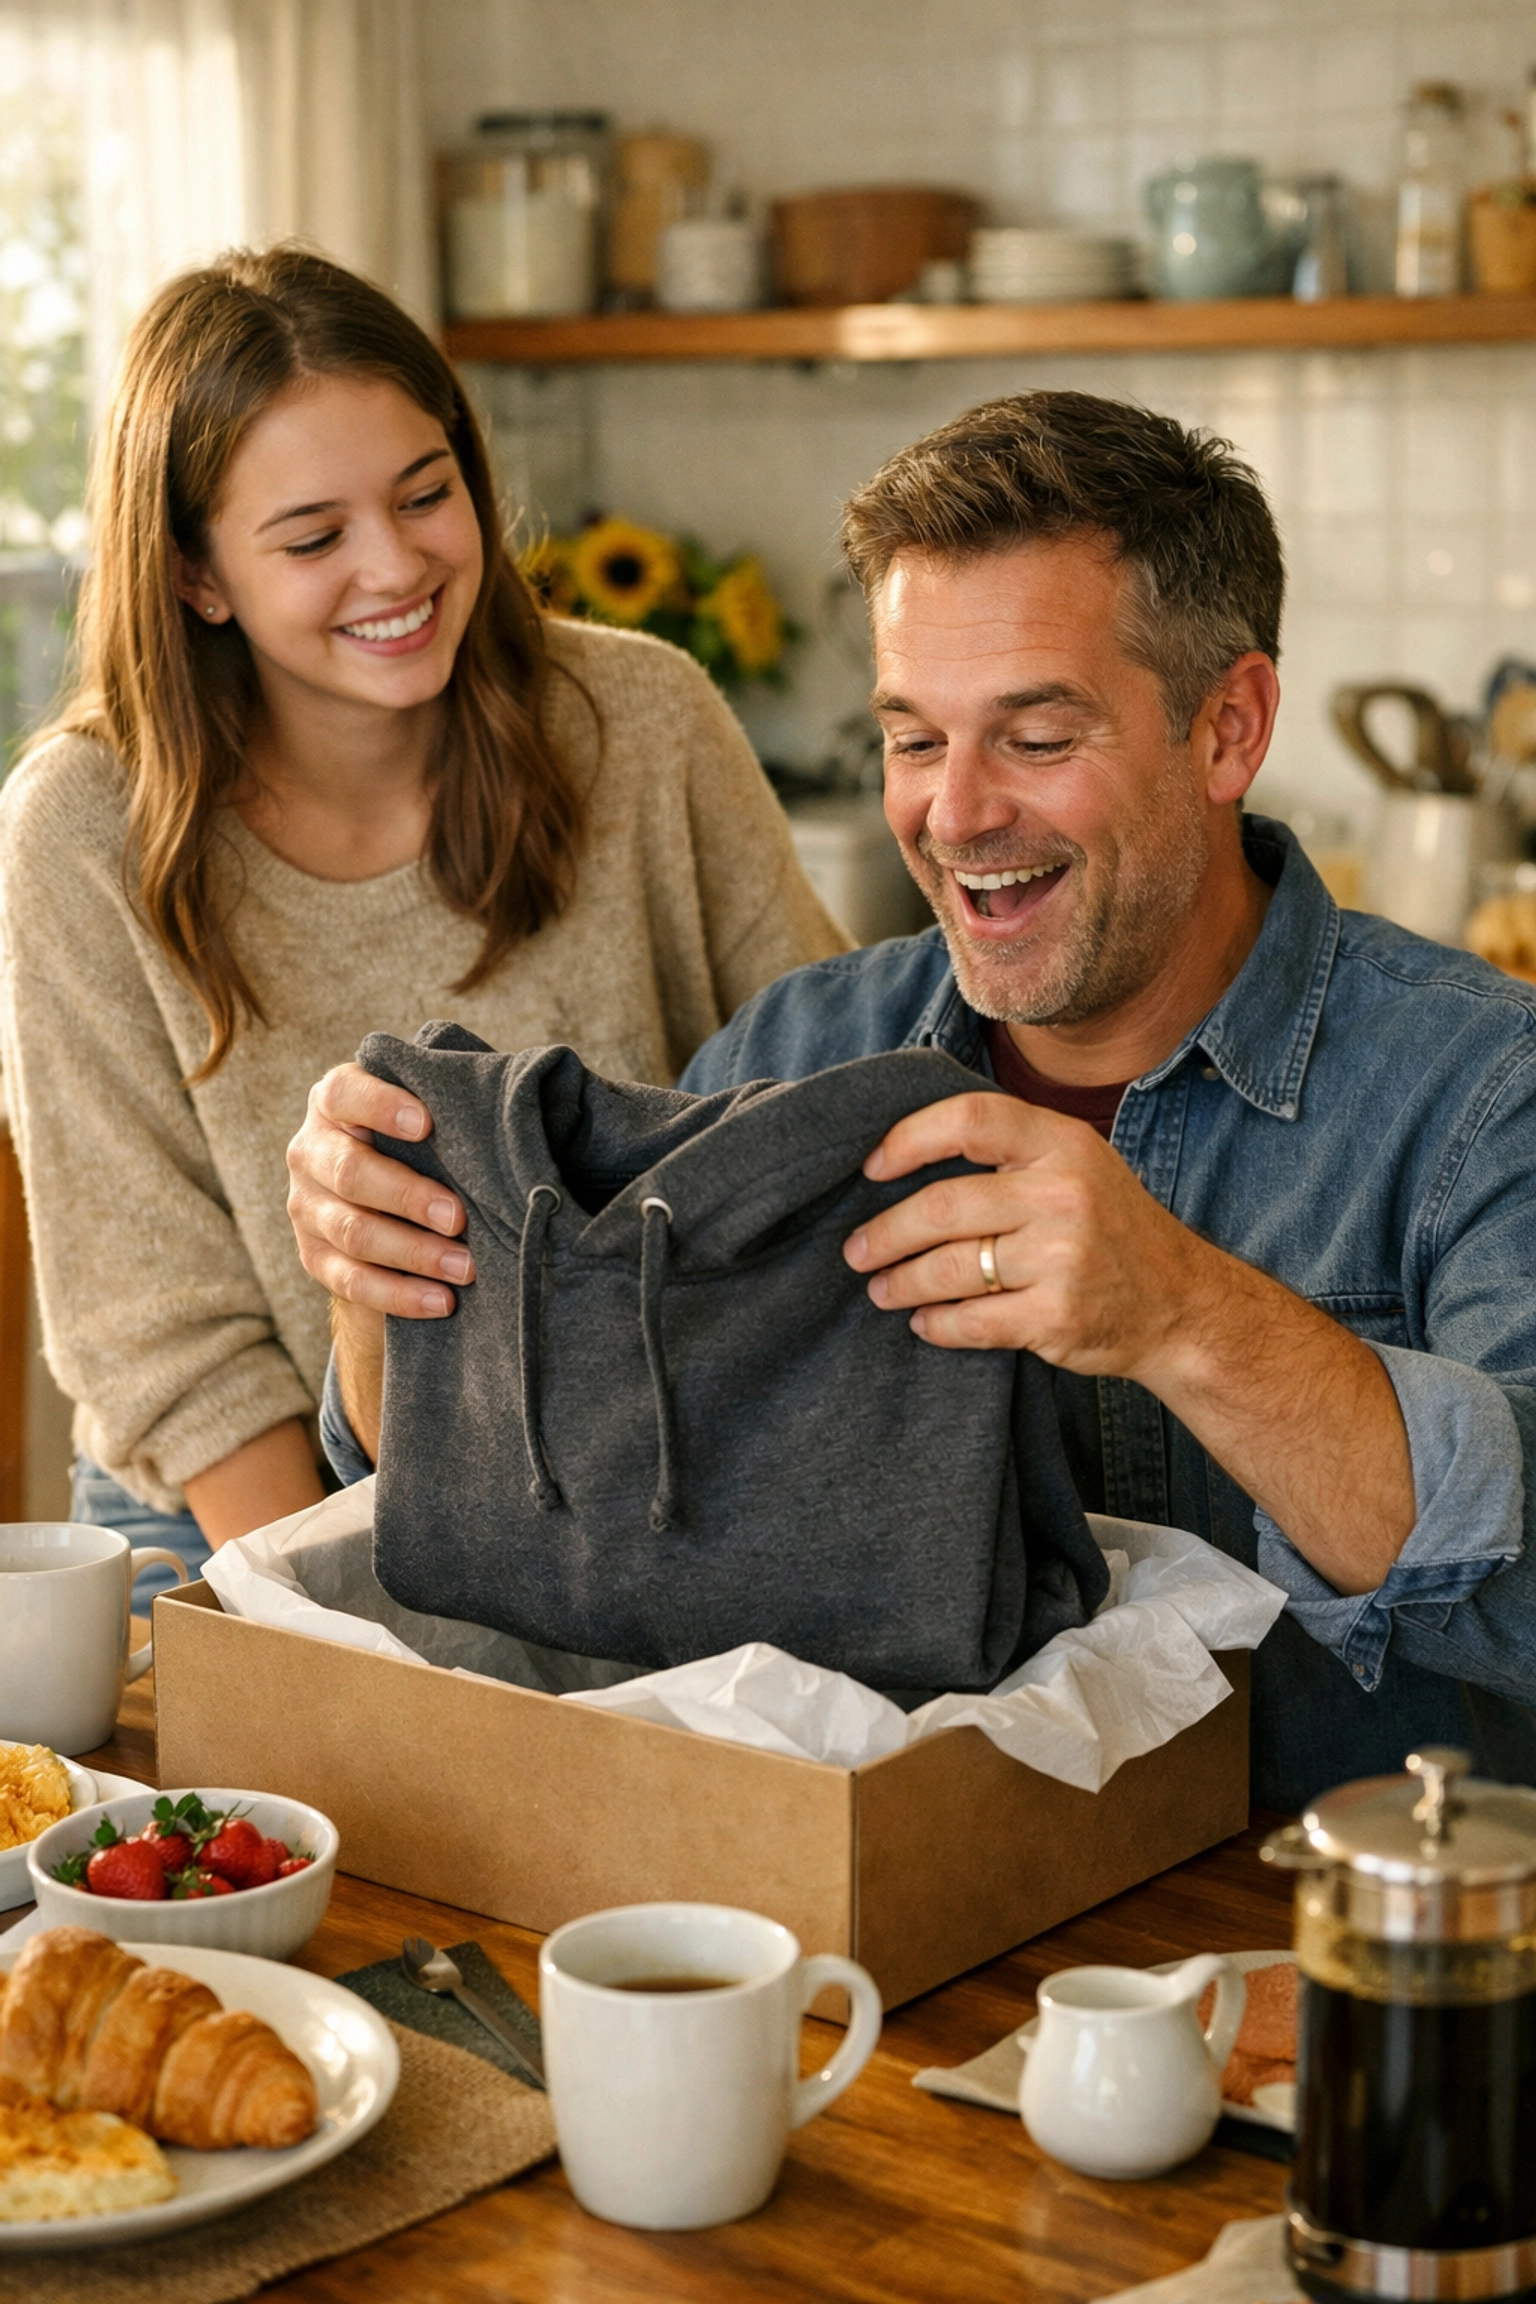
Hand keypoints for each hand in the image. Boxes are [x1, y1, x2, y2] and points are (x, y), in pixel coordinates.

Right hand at [286, 1063, 473, 1317]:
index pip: (345, 1095)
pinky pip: (351, 1282)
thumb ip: (444, 1108)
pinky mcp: (313, 1256)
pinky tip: (442, 1301)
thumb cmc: (418, 1142)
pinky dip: (399, 1295)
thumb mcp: (423, 1114)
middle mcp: (310, 1152)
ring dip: (414, 1254)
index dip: (381, 1107)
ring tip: (464, 1268)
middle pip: (350, 1173)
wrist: (382, 1194)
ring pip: (353, 1233)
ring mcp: (306, 1207)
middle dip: (408, 1197)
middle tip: (458, 1218)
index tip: (426, 1124)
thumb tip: (501, 1120)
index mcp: (333, 1103)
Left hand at [844, 1091, 1415, 1593]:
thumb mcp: (1076, 1164)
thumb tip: (900, 1153)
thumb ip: (1008, 1151)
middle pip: (943, 1206)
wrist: (1181, 1305)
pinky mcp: (1058, 1317)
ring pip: (949, 1269)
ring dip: (900, 1283)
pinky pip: (972, 1321)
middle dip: (885, 1234)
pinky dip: (936, 1325)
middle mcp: (1064, 1195)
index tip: (871, 1168)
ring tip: (881, 1289)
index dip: (909, 1140)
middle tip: (856, 1251)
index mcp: (1063, 1144)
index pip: (970, 1120)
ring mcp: (1063, 1259)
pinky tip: (924, 1323)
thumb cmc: (1110, 1229)